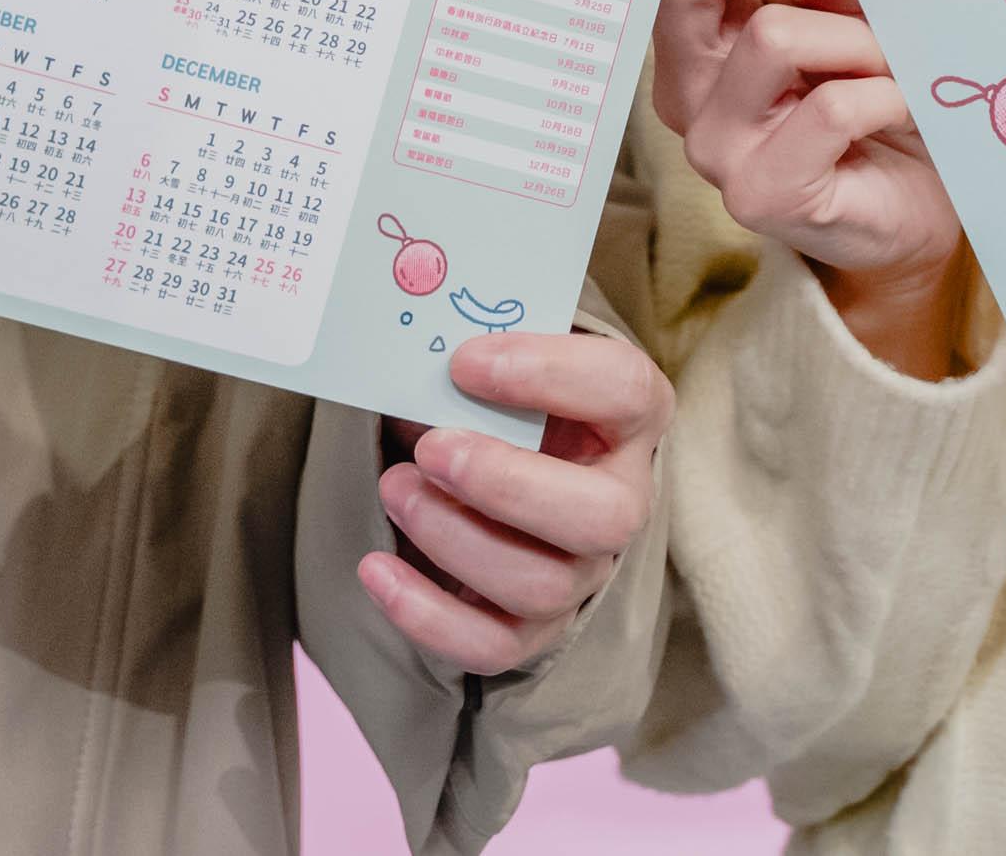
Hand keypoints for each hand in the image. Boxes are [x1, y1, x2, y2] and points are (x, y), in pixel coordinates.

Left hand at [362, 326, 670, 674]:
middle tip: (432, 449)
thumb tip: (408, 358)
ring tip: (395, 488)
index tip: (465, 362)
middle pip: (603, 518)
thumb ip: (474, 358)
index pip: (625, 390)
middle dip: (507, 484)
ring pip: (542, 585)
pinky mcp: (532, 629)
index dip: (551, 373)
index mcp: (629, 417)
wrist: (493, 468)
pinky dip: (427, 615)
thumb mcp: (502, 368)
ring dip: (455, 537)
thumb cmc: (498, 405)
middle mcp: (621, 502)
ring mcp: (581, 574)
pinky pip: (491, 646)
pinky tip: (375, 568)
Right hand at [650, 0, 968, 369]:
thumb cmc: (877, 107)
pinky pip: (829, 106)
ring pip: (769, 38)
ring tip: (893, 56)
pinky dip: (886, 90)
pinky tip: (908, 103)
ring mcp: (715, 147)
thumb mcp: (845, 13)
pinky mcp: (761, 195)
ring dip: (854, 33)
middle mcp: (686, 88)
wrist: (915, 209)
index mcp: (696, 34)